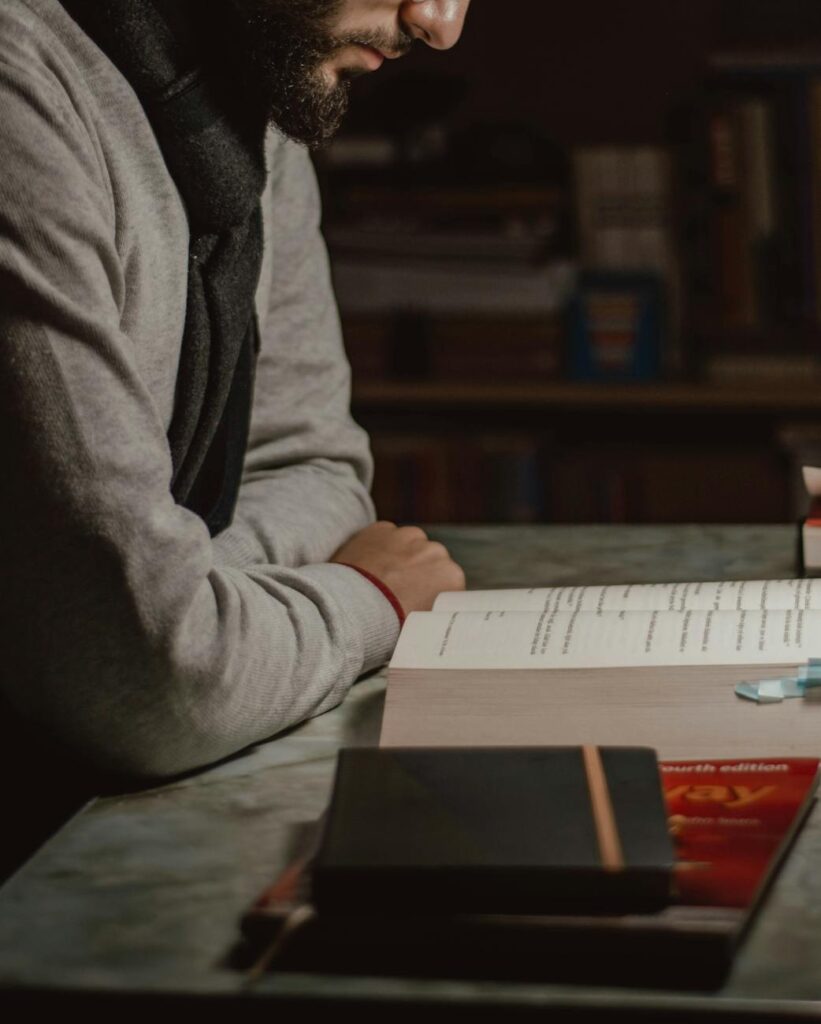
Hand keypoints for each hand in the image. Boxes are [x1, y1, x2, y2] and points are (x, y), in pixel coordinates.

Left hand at [331, 521, 464, 614]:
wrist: (350, 610)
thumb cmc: (387, 624)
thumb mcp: (422, 625)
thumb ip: (433, 610)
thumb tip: (430, 613)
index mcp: (451, 575)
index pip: (449, 582)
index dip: (434, 592)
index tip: (420, 601)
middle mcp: (433, 550)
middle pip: (430, 560)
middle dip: (419, 571)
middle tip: (399, 592)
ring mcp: (406, 535)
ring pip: (409, 544)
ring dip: (400, 556)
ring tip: (381, 578)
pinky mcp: (381, 529)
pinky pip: (385, 536)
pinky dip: (379, 547)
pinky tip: (368, 566)